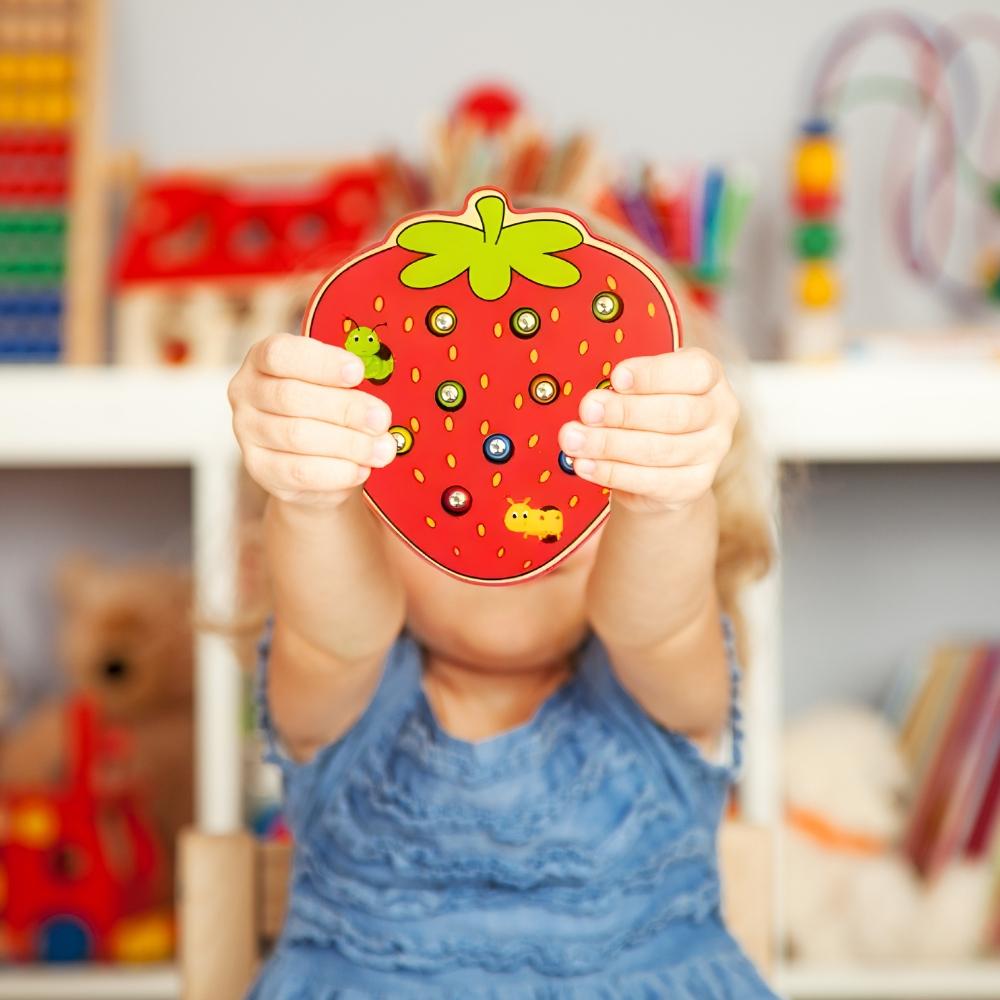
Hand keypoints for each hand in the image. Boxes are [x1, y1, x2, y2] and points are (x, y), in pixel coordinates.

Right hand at [228, 333, 396, 507]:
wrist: (312, 463)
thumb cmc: (325, 412)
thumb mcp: (334, 387)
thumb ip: (349, 387)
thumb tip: (377, 409)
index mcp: (262, 359)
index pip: (280, 354)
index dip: (321, 363)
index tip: (358, 372)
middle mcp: (246, 393)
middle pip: (291, 397)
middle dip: (345, 408)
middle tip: (381, 419)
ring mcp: (247, 432)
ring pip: (297, 436)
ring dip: (348, 443)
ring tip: (381, 449)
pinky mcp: (259, 469)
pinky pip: (299, 472)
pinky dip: (337, 472)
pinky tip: (361, 469)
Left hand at [557, 347, 738, 514]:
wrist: (661, 467)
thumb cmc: (648, 414)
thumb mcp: (642, 390)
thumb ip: (625, 391)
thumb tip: (593, 405)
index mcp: (711, 377)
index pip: (695, 372)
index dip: (653, 374)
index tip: (616, 378)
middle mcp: (720, 413)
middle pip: (675, 414)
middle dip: (625, 412)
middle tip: (587, 409)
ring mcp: (711, 452)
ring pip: (658, 450)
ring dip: (609, 444)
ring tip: (573, 439)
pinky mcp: (694, 485)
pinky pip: (649, 481)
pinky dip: (611, 472)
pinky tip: (585, 465)